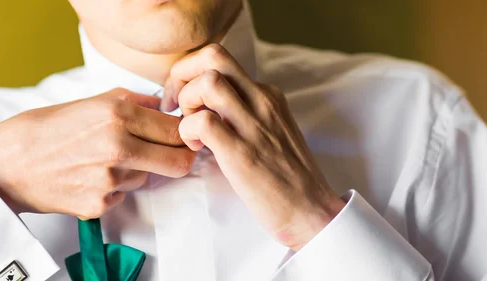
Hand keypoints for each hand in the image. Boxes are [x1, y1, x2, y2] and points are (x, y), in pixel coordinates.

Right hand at [0, 88, 195, 219]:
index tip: (184, 135)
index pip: (176, 131)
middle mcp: (118, 148)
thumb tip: (162, 106)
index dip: (185, 134)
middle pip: (177, 163)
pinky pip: (123, 194)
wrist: (4, 164)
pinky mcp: (98, 205)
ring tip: (105, 159)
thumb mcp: (88, 100)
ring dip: (138, 169)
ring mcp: (109, 180)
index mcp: (117, 115)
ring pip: (147, 178)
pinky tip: (90, 175)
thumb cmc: (42, 128)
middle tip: (169, 152)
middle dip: (178, 157)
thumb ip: (131, 101)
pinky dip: (115, 186)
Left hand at [162, 44, 345, 250]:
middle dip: (182, 74)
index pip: (220, 59)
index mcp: (267, 94)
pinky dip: (188, 131)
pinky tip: (197, 147)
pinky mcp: (241, 152)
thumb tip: (208, 106)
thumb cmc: (286, 176)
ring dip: (186, 101)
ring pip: (208, 81)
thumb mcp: (271, 130)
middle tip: (175, 105)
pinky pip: (202, 121)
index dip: (191, 74)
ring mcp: (253, 124)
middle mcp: (262, 100)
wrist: (311, 210)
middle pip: (213, 55)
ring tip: (190, 128)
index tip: (183, 100)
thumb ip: (244, 112)